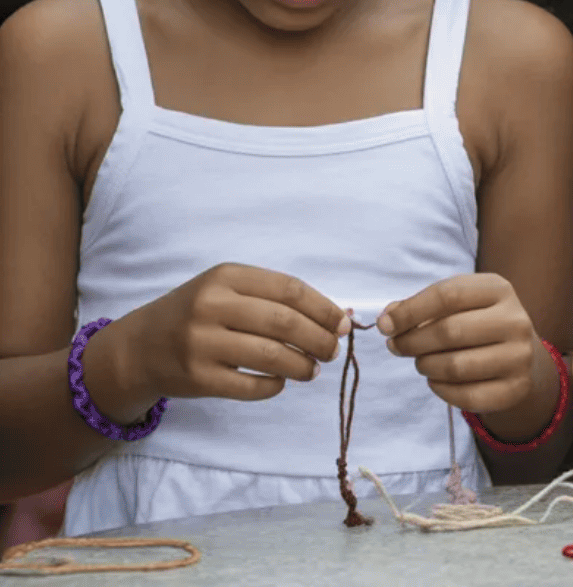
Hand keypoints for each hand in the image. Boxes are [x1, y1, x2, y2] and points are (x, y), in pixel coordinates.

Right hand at [102, 264, 345, 416]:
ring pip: (272, 356)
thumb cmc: (196, 315)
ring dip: (303, 365)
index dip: (324, 308)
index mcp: (225, 277)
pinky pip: (251, 386)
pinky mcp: (197, 378)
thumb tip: (336, 317)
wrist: (138, 348)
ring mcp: (201, 343)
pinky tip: (280, 382)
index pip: (290, 290)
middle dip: (320, 339)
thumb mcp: (226, 290)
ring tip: (313, 369)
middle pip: (285, 323)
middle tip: (334, 350)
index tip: (343, 323)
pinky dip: (274, 386)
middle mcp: (211, 306)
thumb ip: (274, 298)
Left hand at [381, 273, 540, 415]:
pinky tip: (438, 380)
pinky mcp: (516, 388)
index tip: (385, 325)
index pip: (448, 295)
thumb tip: (388, 321)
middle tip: (396, 347)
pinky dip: (441, 390)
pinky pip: (466, 396)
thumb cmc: (476, 325)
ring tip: (422, 362)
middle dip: (412, 342)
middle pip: (449, 331)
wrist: (521, 357)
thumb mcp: (455, 305)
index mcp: (498, 290)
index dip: (409, 311)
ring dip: (425, 366)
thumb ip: (419, 308)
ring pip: (455, 367)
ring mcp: (520, 356)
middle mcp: (515, 320)